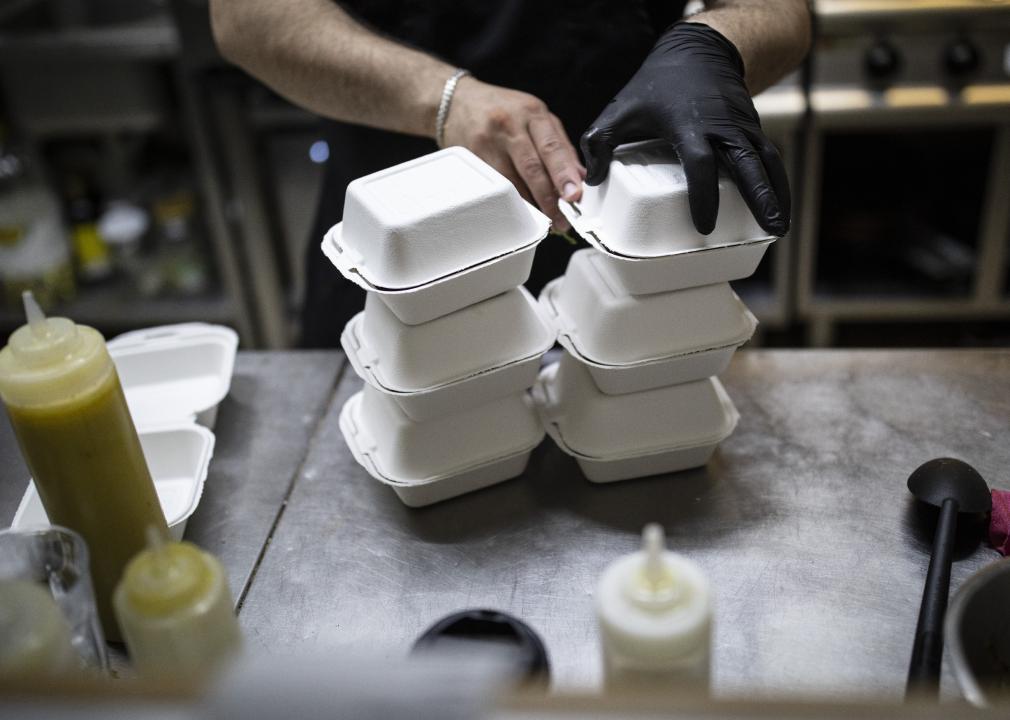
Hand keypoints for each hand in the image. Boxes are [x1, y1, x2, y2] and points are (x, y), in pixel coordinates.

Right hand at [443, 77, 584, 230]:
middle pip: (531, 168)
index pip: (551, 147)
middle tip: (562, 219)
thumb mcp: (536, 116)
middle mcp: (509, 126)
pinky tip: (522, 209)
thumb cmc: (503, 110)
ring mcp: (488, 143)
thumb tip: (580, 177)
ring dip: (531, 205)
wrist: (458, 102)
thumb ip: (560, 145)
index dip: (564, 174)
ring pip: (512, 182)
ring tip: (546, 219)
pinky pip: (495, 186)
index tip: (574, 195)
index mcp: (532, 113)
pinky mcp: (472, 159)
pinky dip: (512, 201)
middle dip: (549, 198)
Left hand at [581, 23, 789, 236]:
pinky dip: (777, 180)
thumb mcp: (621, 109)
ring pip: (766, 161)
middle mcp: (722, 127)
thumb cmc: (658, 84)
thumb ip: (599, 143)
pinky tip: (779, 204)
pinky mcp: (752, 128)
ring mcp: (741, 127)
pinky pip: (768, 157)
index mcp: (689, 125)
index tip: (705, 225)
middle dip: (761, 197)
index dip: (704, 196)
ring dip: (776, 193)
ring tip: (779, 226)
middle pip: (748, 165)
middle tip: (771, 228)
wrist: (698, 51)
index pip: (701, 164)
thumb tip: (590, 181)